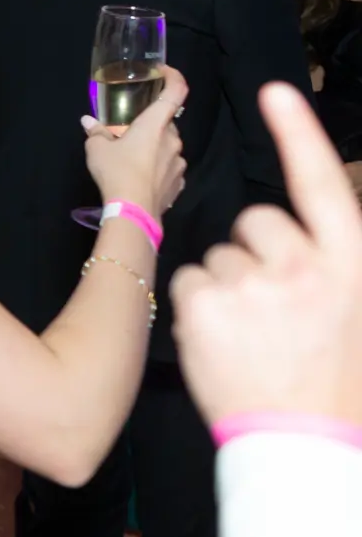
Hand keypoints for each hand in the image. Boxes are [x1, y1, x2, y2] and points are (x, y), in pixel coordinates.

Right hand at [82, 65, 187, 218]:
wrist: (134, 211)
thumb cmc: (117, 171)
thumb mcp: (96, 148)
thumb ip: (96, 132)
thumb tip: (88, 121)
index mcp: (155, 124)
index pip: (176, 92)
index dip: (173, 77)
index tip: (163, 73)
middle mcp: (173, 140)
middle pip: (165, 123)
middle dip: (149, 125)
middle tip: (127, 132)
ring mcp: (178, 163)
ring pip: (167, 147)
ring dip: (153, 148)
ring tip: (131, 159)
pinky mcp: (178, 183)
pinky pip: (169, 168)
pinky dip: (157, 168)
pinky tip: (141, 178)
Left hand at [172, 82, 361, 425]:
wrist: (300, 444)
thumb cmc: (330, 380)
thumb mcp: (349, 314)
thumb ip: (326, 268)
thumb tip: (302, 239)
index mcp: (349, 265)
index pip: (321, 187)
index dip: (297, 134)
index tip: (275, 92)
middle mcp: (304, 267)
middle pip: (255, 222)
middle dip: (255, 253)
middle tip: (274, 309)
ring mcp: (251, 283)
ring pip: (219, 257)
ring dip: (227, 288)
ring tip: (252, 338)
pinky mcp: (205, 302)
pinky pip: (189, 282)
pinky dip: (198, 308)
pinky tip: (223, 342)